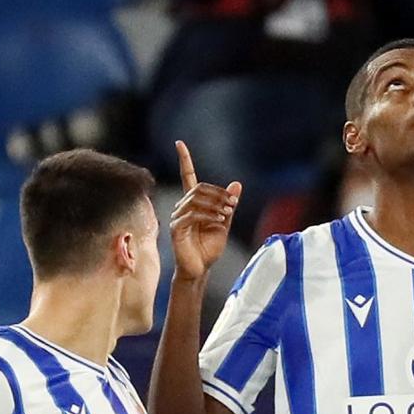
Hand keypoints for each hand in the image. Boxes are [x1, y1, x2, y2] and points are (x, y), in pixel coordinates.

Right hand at [171, 141, 241, 280]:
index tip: (179, 143)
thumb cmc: (209, 248)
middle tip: (232, 205)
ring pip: (196, 199)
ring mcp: (177, 217)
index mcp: (193, 203)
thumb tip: (237, 184)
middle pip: (199, 188)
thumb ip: (229, 204)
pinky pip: (192, 214)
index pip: (186, 176)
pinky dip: (208, 215)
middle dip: (218, 193)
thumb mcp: (224, 223)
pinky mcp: (176, 229)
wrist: (200, 269)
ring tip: (227, 214)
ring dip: (216, 204)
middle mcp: (182, 207)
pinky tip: (219, 221)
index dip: (184, 160)